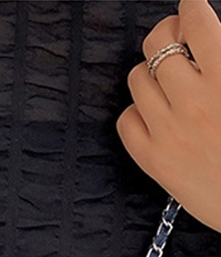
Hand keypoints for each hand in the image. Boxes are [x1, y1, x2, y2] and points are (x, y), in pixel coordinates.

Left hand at [117, 0, 220, 231]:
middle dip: (166, 35)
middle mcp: (193, 102)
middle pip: (156, 45)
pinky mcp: (153, 161)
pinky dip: (137, 112)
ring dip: (151, 73)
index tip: (191, 11)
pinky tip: (155, 115)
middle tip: (178, 43)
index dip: (190, 8)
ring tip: (168, 83)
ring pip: (137, 79)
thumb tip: (210, 42)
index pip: (195, 20)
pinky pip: (126, 121)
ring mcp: (168, 132)